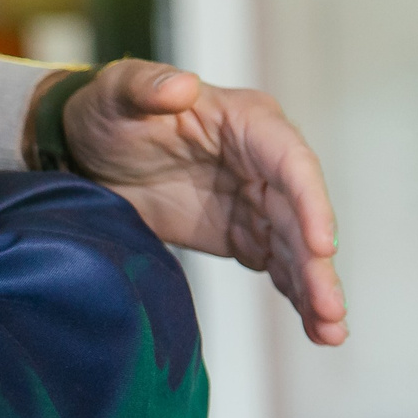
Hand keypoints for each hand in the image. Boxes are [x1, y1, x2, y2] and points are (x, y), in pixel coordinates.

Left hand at [52, 60, 349, 346]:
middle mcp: (264, 162)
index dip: (310, 203)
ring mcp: (256, 201)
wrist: (86, 149)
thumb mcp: (118, 92)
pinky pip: (277, 266)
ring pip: (296, 247)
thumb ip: (147, 86)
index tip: (321, 245)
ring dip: (315, 288)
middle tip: (332, 309)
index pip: (291, 162)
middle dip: (317, 262)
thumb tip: (182, 86)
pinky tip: (316, 329)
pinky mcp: (242, 234)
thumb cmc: (109, 109)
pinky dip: (296, 295)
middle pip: (302, 214)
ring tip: (331, 331)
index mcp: (247, 122)